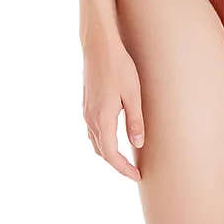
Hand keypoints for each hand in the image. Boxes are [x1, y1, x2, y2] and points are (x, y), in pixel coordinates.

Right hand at [82, 34, 144, 181]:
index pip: (111, 154)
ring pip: (95, 141)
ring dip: (108, 152)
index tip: (136, 176)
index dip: (123, 169)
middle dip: (116, 163)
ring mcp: (86, 111)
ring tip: (124, 156)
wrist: (99, 46)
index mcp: (102, 119)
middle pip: (101, 151)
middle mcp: (90, 119)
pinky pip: (92, 130)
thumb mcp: (133, 94)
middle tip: (133, 170)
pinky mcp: (86, 103)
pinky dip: (102, 139)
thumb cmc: (118, 67)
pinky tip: (112, 135)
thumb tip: (138, 144)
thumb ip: (135, 121)